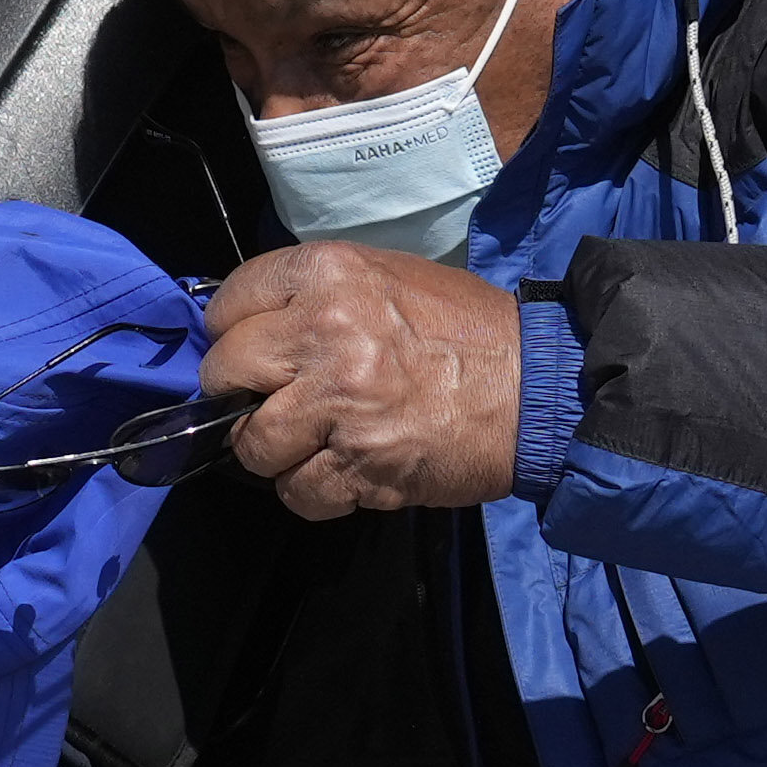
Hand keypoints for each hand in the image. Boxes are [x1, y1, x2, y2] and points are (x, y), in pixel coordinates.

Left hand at [197, 242, 525, 519]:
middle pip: (226, 371)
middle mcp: (326, 332)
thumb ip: (320, 297)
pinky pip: (297, 492)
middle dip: (239, 395)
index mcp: (330, 274)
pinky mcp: (361, 464)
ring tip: (313, 444)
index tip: (249, 353)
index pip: (230, 302)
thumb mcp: (390, 278)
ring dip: (276, 453)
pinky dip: (313, 493)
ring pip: (253, 444)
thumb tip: (257, 329)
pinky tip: (344, 473)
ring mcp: (341, 402)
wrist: (540, 388)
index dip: (232, 333)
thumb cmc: (472, 333)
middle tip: (271, 403)